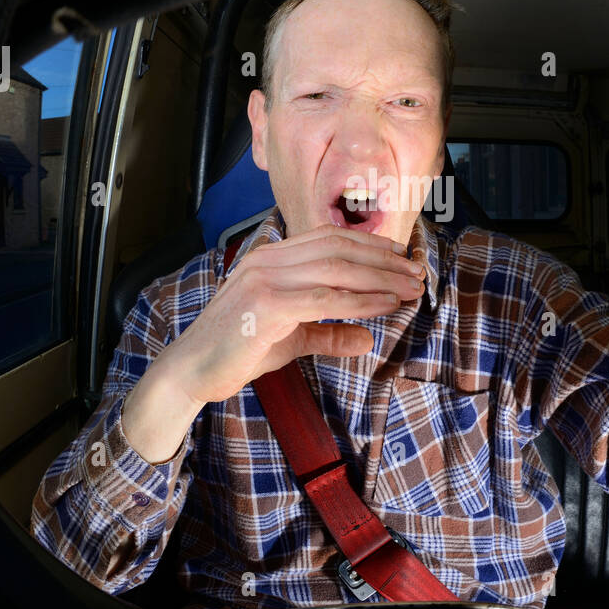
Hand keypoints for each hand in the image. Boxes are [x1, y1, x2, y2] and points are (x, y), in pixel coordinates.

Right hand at [122, 225, 424, 459]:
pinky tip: (386, 306)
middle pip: (339, 248)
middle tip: (416, 274)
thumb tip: (365, 338)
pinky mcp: (267, 305)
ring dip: (380, 277)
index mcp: (270, 257)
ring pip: (337, 268)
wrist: (191, 371)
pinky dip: (361, 300)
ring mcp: (266, 279)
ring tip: (410, 289)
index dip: (370, 244)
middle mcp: (268, 259)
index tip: (401, 257)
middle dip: (384, 260)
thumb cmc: (236, 351)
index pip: (329, 238)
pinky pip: (326, 298)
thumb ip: (327, 333)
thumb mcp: (290, 339)